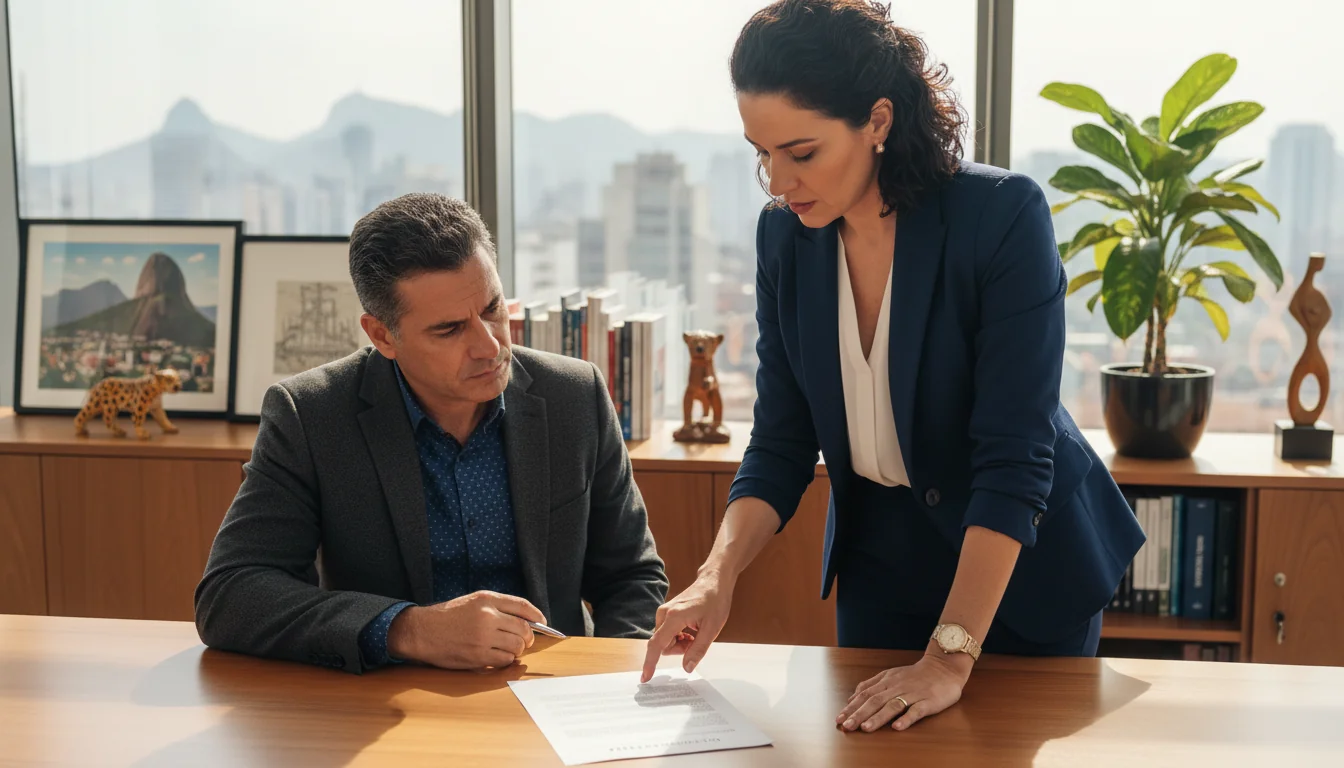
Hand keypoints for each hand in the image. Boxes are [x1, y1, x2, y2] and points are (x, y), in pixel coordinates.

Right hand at [387, 591, 543, 669]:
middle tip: (525, 640)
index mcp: (487, 600)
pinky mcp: (477, 656)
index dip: (537, 616)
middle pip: (524, 629)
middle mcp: (487, 616)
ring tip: (510, 648)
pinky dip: (506, 660)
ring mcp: (483, 637)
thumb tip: (526, 619)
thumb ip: (499, 607)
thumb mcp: (474, 601)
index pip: (523, 606)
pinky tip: (499, 656)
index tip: (542, 622)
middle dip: (528, 637)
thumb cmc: (448, 616)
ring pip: (517, 646)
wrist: (422, 631)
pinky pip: (505, 660)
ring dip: (517, 649)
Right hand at [640, 570, 734, 681]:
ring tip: (695, 633)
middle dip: (679, 649)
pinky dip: (679, 636)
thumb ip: (698, 650)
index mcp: (674, 617)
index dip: (650, 663)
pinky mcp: (666, 612)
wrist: (714, 581)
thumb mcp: (712, 629)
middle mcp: (664, 613)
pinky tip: (691, 629)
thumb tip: (687, 667)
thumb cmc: (715, 600)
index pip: (657, 645)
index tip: (645, 677)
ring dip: (680, 643)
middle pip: (663, 645)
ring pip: (666, 640)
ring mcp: (664, 612)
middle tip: (696, 641)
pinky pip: (668, 633)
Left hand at [836, 652, 970, 731]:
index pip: (865, 695)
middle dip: (859, 714)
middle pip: (875, 701)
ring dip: (878, 718)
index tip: (839, 719)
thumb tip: (851, 698)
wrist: (944, 667)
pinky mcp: (928, 702)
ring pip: (893, 706)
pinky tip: (897, 727)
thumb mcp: (890, 675)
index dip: (852, 707)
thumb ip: (871, 685)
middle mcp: (897, 687)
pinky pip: (917, 711)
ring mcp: (913, 694)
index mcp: (887, 682)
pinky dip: (906, 719)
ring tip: (866, 728)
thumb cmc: (915, 675)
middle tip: (847, 726)